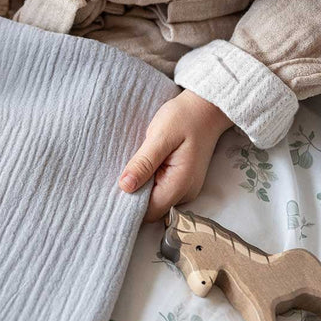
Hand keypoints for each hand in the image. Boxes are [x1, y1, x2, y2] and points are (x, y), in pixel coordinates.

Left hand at [119, 89, 232, 222]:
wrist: (206, 109)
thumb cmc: (184, 118)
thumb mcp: (160, 136)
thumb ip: (144, 163)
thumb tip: (125, 186)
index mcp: (180, 184)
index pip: (150, 211)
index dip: (131, 205)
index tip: (114, 191)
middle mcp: (185, 192)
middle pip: (152, 209)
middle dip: (135, 197)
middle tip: (119, 176)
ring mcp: (185, 188)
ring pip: (155, 200)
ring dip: (141, 188)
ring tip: (131, 168)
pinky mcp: (182, 181)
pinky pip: (160, 189)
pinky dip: (149, 181)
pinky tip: (142, 167)